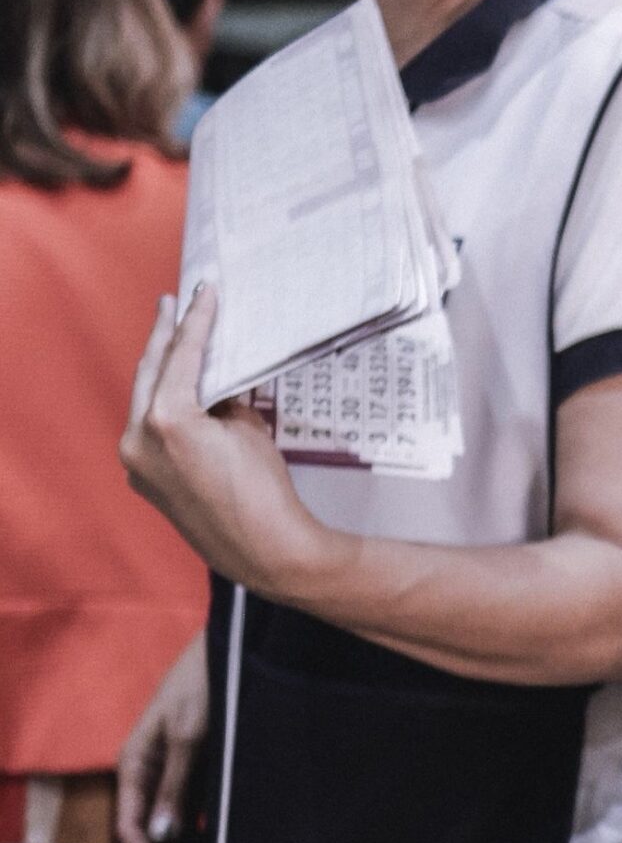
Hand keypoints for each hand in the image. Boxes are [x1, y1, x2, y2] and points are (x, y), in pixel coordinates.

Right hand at [116, 635, 207, 842]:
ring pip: (166, 833)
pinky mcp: (197, 773)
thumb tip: (163, 837)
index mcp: (135, 764)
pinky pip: (189, 819)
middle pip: (144, 838)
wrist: (233, 647)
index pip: (133, 828)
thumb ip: (178, 785)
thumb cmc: (208, 681)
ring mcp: (172, 775)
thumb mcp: (193, 732)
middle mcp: (148, 775)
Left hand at [121, 290, 328, 596]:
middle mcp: (138, 438)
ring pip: (145, 400)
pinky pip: (150, 429)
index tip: (204, 292)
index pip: (182, 356)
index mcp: (166, 419)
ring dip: (160, 369)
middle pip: (150, 372)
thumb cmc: (264, 491)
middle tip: (172, 302)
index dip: (197, 321)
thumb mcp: (248, 428)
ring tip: (172, 339)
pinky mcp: (144, 480)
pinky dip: (162, 404)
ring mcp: (136, 462)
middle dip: (164, 335)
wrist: (265, 550)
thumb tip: (215, 382)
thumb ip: (224, 396)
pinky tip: (178, 391)